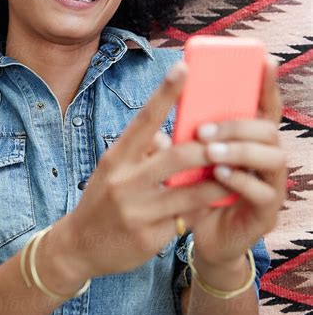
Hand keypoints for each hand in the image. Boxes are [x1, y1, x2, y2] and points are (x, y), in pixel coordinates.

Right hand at [66, 62, 230, 279]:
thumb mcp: (114, 169)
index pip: (144, 119)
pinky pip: (187, 219)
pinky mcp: (149, 238)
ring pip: (191, 191)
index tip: (184, 67)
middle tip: (231, 142)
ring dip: (218, 182)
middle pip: (178, 156)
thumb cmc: (102, 199)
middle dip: (210, 148)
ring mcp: (137, 211)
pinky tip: (216, 205)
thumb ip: (142, 151)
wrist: (78, 246)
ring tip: (235, 174)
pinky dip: (204, 209)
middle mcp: (124, 181)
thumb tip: (172, 137)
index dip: (165, 92)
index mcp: (116, 157)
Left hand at [189, 57, 287, 266]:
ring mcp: (272, 185)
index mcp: (249, 140)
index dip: (267, 84)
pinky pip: (264, 192)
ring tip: (211, 152)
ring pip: (273, 158)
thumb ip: (187, 134)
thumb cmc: (195, 191)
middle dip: (237, 125)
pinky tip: (221, 175)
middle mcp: (267, 158)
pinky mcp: (266, 213)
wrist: (201, 237)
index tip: (264, 60)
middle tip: (203, 130)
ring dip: (241, 151)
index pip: (264, 107)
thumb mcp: (189, 157)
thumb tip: (169, 105)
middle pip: (268, 129)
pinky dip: (242, 181)